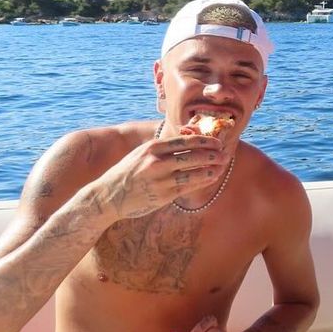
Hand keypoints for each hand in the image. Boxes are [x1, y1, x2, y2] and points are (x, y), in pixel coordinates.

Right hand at [99, 132, 229, 218]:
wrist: (107, 196)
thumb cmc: (129, 172)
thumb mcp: (142, 153)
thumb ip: (163, 146)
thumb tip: (188, 135)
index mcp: (152, 148)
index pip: (184, 141)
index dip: (204, 141)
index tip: (216, 141)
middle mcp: (156, 162)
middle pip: (192, 155)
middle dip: (212, 154)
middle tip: (225, 152)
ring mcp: (159, 179)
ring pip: (193, 171)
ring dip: (211, 168)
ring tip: (222, 165)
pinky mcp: (162, 195)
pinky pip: (188, 186)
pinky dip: (202, 180)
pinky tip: (211, 177)